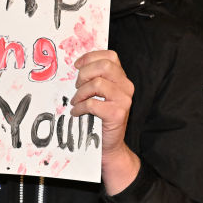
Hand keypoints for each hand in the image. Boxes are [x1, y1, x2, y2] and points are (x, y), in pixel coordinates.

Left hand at [71, 49, 139, 193]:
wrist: (109, 146)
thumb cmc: (100, 118)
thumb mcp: (99, 94)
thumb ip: (94, 79)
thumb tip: (76, 66)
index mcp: (122, 78)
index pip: (110, 56)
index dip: (91, 57)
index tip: (77, 66)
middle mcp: (126, 86)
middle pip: (104, 65)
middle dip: (85, 74)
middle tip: (77, 86)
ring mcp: (124, 100)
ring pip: (97, 83)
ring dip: (80, 93)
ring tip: (76, 102)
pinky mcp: (117, 114)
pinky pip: (93, 103)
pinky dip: (80, 107)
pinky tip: (76, 112)